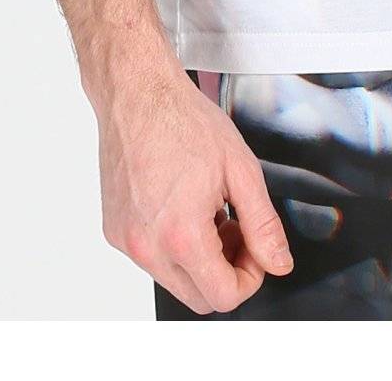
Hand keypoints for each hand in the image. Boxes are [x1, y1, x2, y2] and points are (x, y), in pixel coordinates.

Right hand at [90, 45, 293, 313]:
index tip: (255, 249)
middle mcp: (147, 246)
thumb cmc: (183, 120)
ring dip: (199, 259)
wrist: (137, 93)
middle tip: (236, 229)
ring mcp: (126, 241)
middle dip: (226, 271)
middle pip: (199, 298)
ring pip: (174, 280)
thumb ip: (263, 225)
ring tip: (210, 211)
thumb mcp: (240, 169)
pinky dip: (172, 244)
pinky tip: (182, 205)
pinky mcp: (113, 230)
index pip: (223, 297)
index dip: (251, 277)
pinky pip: (151, 258)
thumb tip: (278, 263)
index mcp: (182, 235)